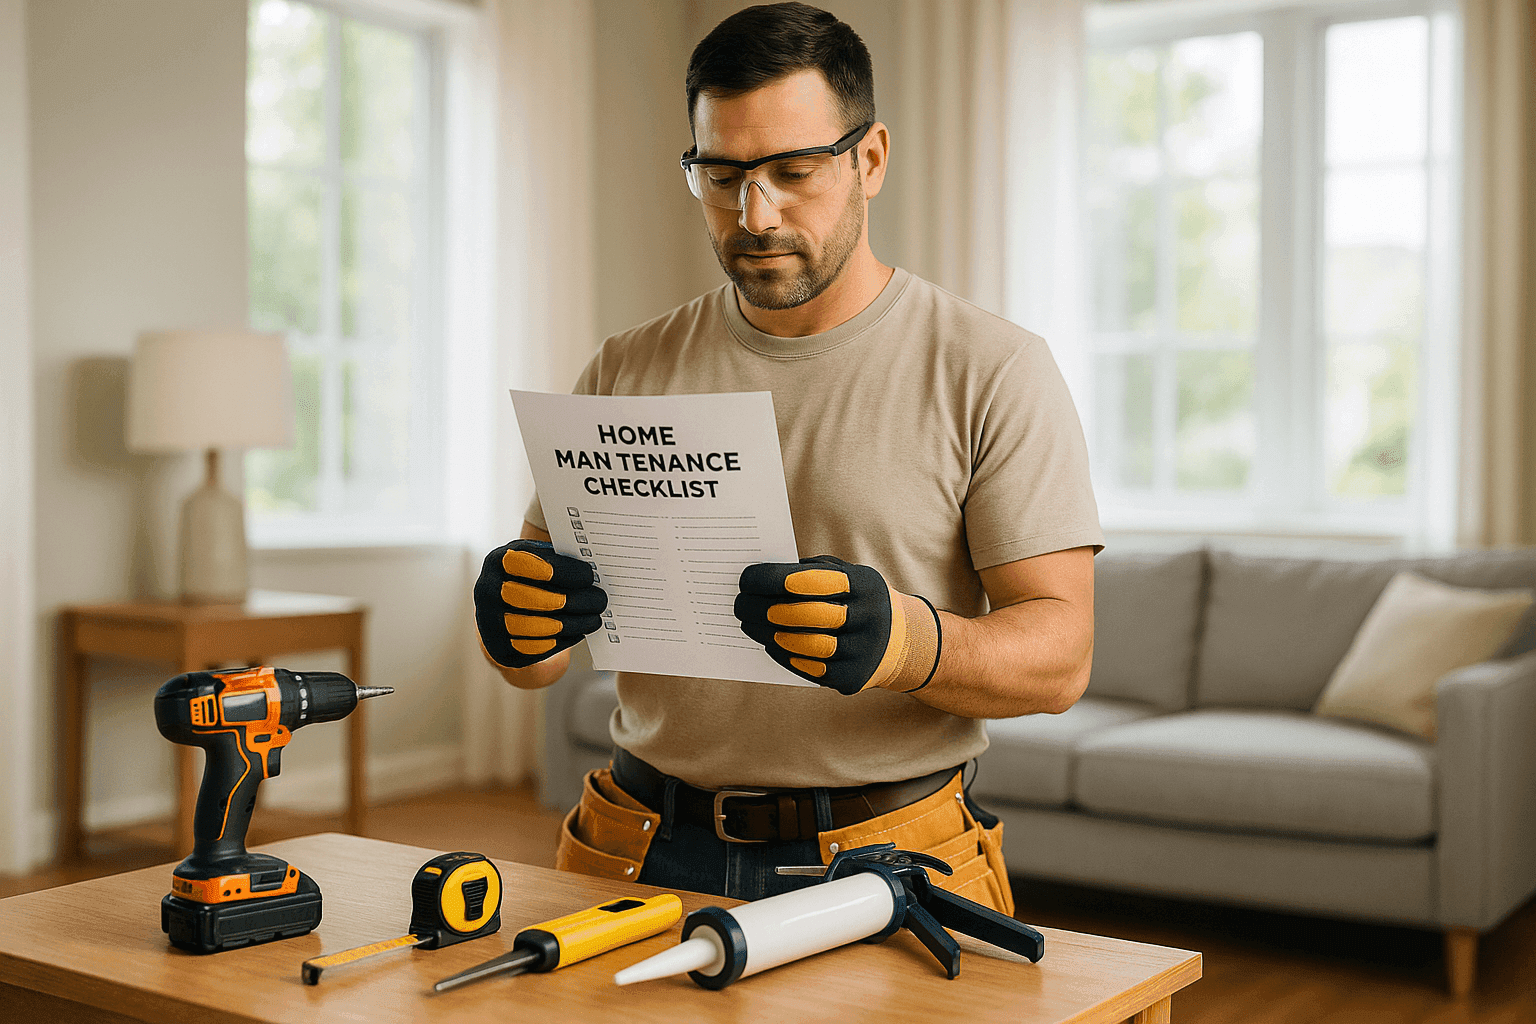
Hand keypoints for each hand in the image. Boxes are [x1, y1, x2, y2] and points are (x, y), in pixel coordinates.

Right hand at [474, 540, 607, 668]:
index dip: (566, 572)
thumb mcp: (536, 559)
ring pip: (539, 627)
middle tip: (600, 601)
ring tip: (595, 619)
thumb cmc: (528, 577)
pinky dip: (562, 641)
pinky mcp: (499, 648)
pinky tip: (578, 632)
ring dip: (574, 624)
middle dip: (576, 601)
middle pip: (538, 599)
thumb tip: (594, 571)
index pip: (534, 565)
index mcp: (499, 561)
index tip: (590, 577)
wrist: (500, 608)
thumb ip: (558, 560)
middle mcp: (488, 590)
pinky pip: (536, 648)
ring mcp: (490, 622)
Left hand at [734, 555, 941, 694]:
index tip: (745, 579)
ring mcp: (863, 651)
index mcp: (863, 584)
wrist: (901, 642)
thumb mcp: (847, 576)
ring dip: (768, 634)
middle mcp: (869, 617)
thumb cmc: (857, 600)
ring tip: (748, 625)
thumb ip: (810, 572)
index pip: (811, 579)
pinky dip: (783, 655)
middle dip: (763, 609)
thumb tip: (762, 577)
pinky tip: (769, 643)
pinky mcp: (853, 678)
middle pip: (805, 614)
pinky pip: (809, 668)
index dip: (773, 579)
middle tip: (739, 605)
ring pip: (805, 644)